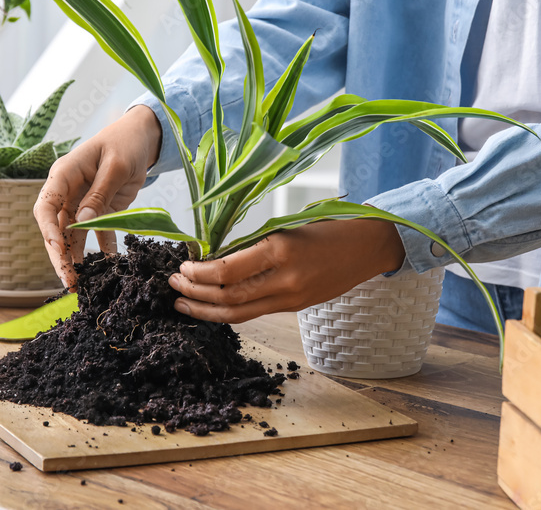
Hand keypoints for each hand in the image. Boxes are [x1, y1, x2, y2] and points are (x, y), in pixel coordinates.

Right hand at [34, 105, 161, 287]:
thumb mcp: (115, 166)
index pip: (46, 207)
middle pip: (55, 228)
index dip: (48, 231)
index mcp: (63, 175)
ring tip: (81, 284)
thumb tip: (82, 221)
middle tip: (68, 280)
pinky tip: (107, 267)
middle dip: (59, 255)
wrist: (143, 137)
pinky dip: (102, 250)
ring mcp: (83, 203)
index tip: (58, 250)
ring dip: (76, 259)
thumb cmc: (125, 142)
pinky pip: (97, 234)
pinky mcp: (100, 210)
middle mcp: (68, 191)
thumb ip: (99, 193)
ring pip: (73, 236)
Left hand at [168, 219, 406, 322]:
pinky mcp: (296, 308)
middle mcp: (285, 280)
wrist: (368, 247)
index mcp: (280, 250)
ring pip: (239, 314)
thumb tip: (214, 256)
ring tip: (182, 303)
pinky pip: (255, 313)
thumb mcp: (287, 228)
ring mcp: (291, 298)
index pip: (228, 271)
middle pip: (228, 298)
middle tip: (173, 285)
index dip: (199, 273)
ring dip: (206, 310)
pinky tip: (213, 306)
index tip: (182, 266)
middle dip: (195, 294)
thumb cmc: (327, 228)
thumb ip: (254, 245)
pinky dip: (229, 311)